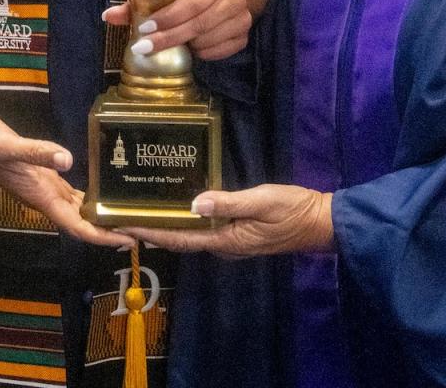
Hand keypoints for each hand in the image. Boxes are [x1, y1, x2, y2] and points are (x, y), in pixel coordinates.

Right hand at [0, 110, 132, 249]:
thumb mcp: (10, 146)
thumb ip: (38, 152)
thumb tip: (67, 160)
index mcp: (42, 197)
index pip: (77, 226)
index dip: (101, 237)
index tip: (127, 242)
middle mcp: (46, 198)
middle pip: (82, 223)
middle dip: (108, 230)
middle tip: (140, 230)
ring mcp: (44, 188)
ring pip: (77, 210)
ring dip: (100, 217)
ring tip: (127, 216)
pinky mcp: (43, 175)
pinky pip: (70, 193)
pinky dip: (87, 197)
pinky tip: (100, 193)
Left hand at [102, 0, 258, 60]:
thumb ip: (143, 0)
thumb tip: (107, 16)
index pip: (191, 3)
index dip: (167, 18)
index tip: (143, 29)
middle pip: (197, 25)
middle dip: (167, 38)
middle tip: (143, 47)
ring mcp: (242, 20)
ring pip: (206, 41)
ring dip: (186, 46)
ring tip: (173, 41)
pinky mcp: (244, 38)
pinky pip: (218, 53)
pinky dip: (201, 53)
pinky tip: (192, 46)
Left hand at [130, 184, 332, 256]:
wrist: (320, 222)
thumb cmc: (293, 210)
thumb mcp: (262, 201)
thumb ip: (230, 203)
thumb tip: (195, 203)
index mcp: (226, 241)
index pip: (180, 239)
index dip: (151, 233)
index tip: (125, 226)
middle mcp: (224, 246)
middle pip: (180, 240)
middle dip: (152, 230)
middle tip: (125, 215)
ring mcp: (231, 242)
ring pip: (191, 235)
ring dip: (167, 225)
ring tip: (143, 209)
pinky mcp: (237, 234)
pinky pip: (203, 230)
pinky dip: (185, 220)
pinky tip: (178, 206)